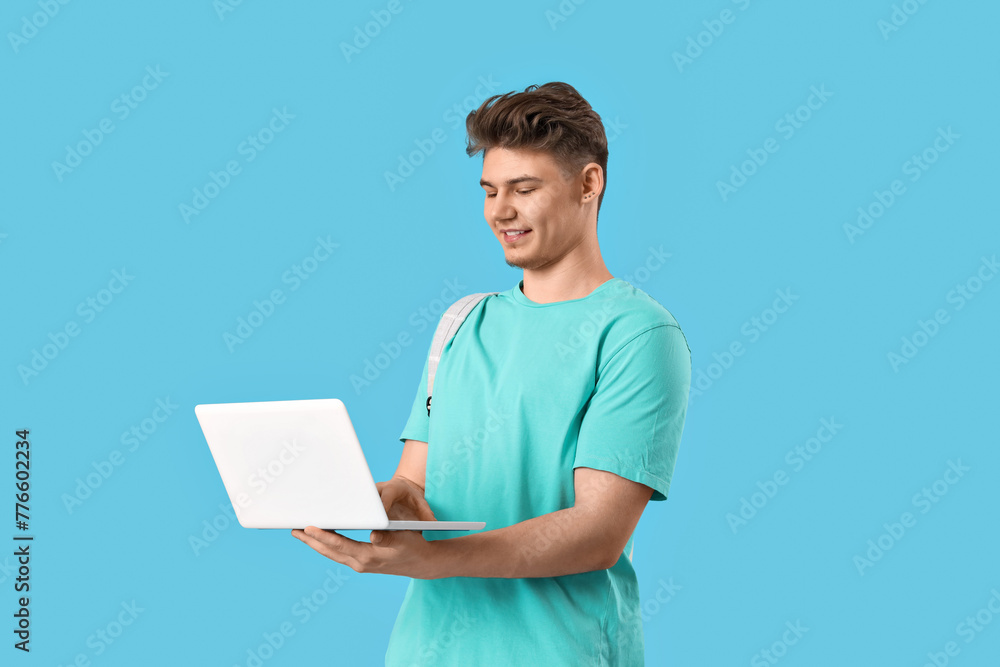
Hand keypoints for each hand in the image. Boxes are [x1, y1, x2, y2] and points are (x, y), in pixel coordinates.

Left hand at [290, 476, 441, 577]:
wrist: (422, 563)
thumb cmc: (413, 546)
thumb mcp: (403, 538)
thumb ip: (387, 536)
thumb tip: (373, 535)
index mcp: (368, 556)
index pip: (339, 544)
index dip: (322, 535)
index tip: (308, 527)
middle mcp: (360, 563)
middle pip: (329, 551)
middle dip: (310, 540)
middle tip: (293, 528)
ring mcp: (359, 564)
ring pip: (331, 553)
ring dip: (315, 544)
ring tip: (300, 533)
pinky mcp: (361, 562)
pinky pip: (338, 554)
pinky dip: (326, 546)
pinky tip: (320, 538)